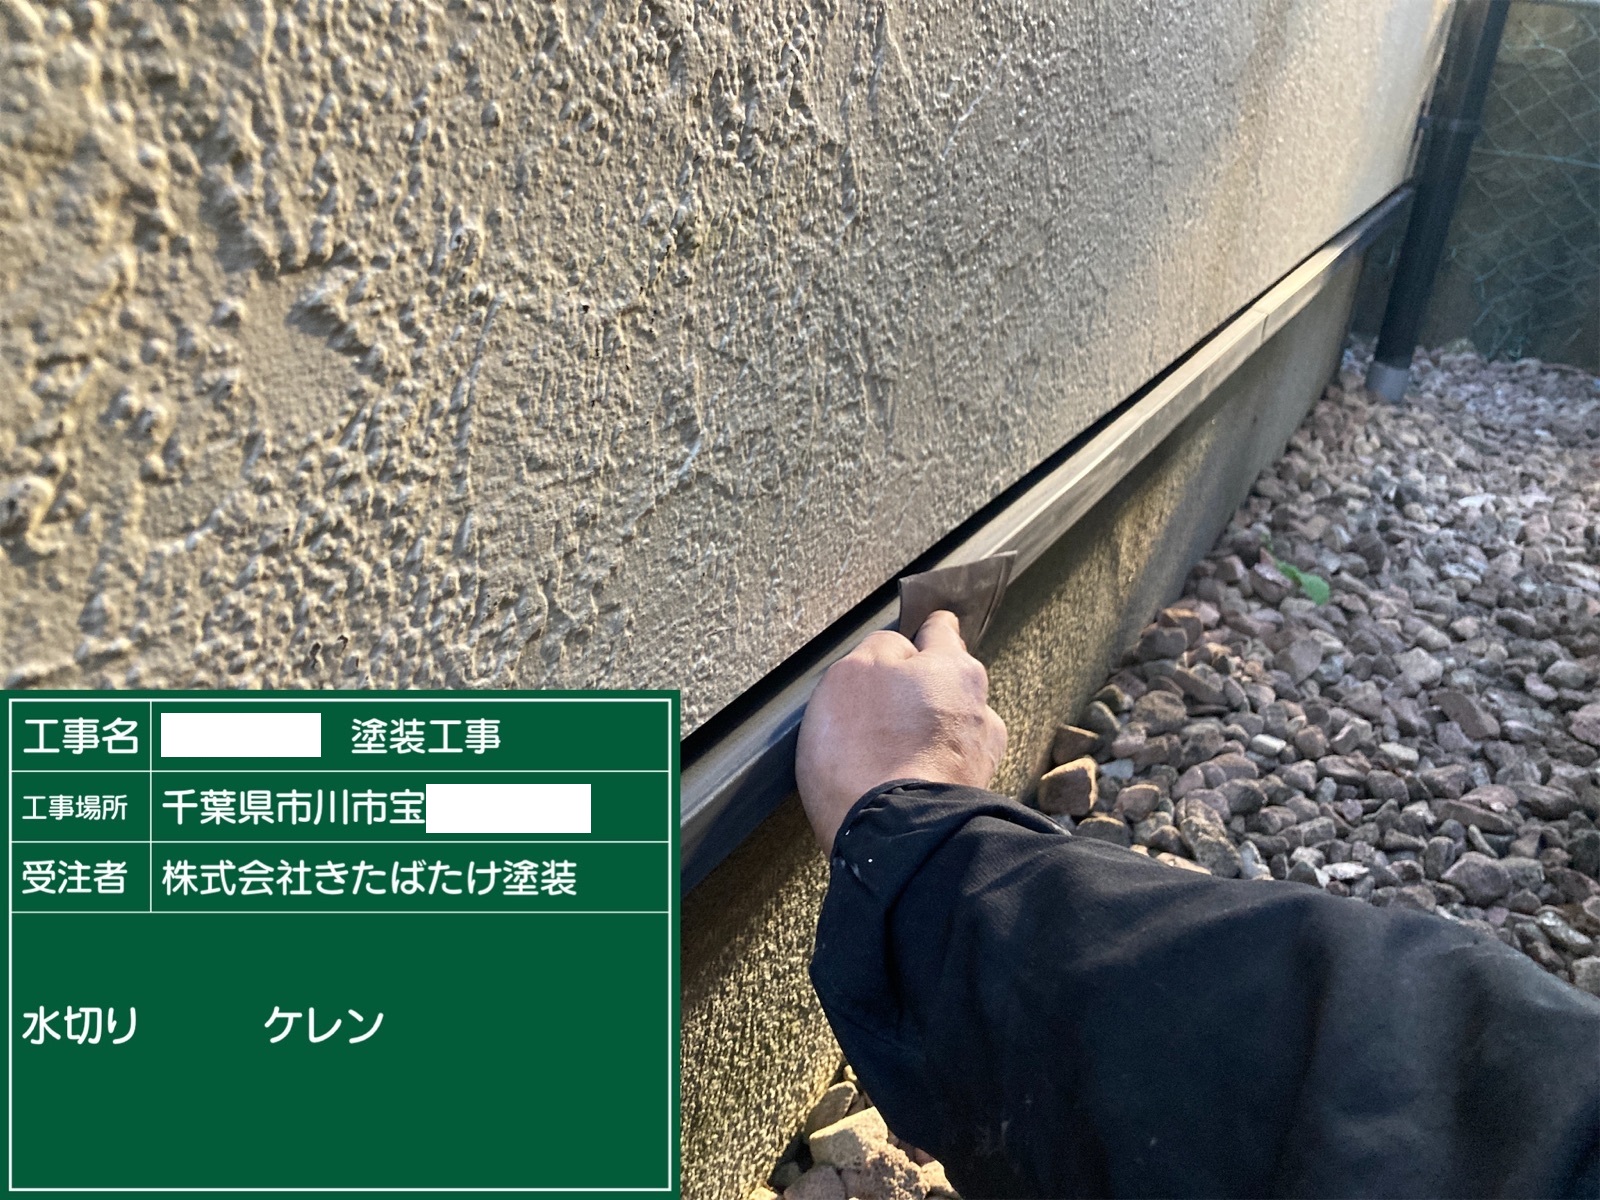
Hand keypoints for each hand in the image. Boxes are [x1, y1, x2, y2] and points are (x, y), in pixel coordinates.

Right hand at [795, 610, 1006, 850]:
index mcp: (955, 668)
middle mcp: (979, 710)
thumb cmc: (866, 749)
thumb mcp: (851, 673)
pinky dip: (926, 769)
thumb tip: (898, 649)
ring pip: (949, 729)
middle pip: (949, 683)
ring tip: (887, 749)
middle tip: (887, 699)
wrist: (892, 838)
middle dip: (926, 687)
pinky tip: (897, 779)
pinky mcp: (969, 798)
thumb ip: (879, 648)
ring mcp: (979, 758)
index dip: (924, 631)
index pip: (942, 631)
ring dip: (928, 733)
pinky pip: (942, 769)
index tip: (919, 632)